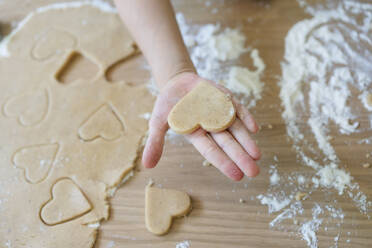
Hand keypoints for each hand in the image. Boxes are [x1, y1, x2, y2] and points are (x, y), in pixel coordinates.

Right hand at [142, 72, 260, 180]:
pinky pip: (238, 109)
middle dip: (241, 157)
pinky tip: (255, 128)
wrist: (177, 82)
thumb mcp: (158, 123)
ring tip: (257, 156)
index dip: (223, 163)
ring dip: (247, 142)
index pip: (211, 151)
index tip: (237, 176)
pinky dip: (246, 117)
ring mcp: (220, 113)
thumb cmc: (167, 105)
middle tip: (254, 172)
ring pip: (236, 129)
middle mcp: (211, 127)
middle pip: (228, 143)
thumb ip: (155, 142)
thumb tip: (147, 166)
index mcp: (196, 135)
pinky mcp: (225, 100)